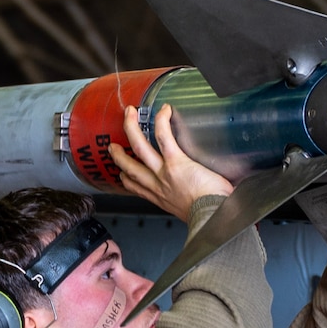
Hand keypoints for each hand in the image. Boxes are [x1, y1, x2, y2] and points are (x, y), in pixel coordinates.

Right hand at [108, 104, 230, 221]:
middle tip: (113, 145)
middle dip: (119, 155)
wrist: (213, 217)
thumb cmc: (209, 215)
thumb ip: (190, 201)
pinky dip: (161, 122)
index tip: (122, 173)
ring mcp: (164, 172)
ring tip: (128, 116)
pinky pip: (163, 137)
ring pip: (140, 148)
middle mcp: (158, 185)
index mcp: (161, 198)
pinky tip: (163, 110)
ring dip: (132, 129)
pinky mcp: (176, 162)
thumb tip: (205, 196)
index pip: (136, 187)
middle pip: (130, 167)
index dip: (125, 178)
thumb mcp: (192, 212)